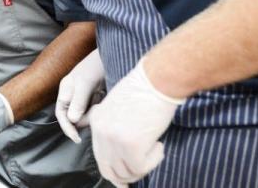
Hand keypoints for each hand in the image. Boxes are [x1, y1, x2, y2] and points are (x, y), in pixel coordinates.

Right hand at [56, 49, 105, 142]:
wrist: (113, 54)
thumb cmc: (96, 66)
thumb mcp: (85, 83)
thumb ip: (78, 101)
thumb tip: (72, 120)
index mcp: (65, 90)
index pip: (61, 115)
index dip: (67, 128)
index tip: (77, 138)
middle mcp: (72, 93)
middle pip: (73, 116)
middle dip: (83, 119)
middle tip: (96, 116)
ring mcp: (83, 94)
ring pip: (84, 114)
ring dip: (92, 113)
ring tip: (100, 102)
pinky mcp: (94, 94)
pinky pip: (93, 108)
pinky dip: (98, 108)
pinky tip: (103, 98)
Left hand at [89, 59, 183, 186]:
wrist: (157, 80)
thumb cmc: (144, 89)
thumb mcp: (118, 105)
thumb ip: (114, 126)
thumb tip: (123, 151)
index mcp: (97, 122)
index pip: (100, 158)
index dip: (114, 171)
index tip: (126, 177)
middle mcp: (102, 133)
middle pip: (109, 170)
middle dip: (126, 177)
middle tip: (141, 171)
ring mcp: (115, 141)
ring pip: (127, 172)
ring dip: (143, 166)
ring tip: (155, 150)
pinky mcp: (132, 146)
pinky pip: (141, 167)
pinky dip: (154, 160)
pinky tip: (160, 145)